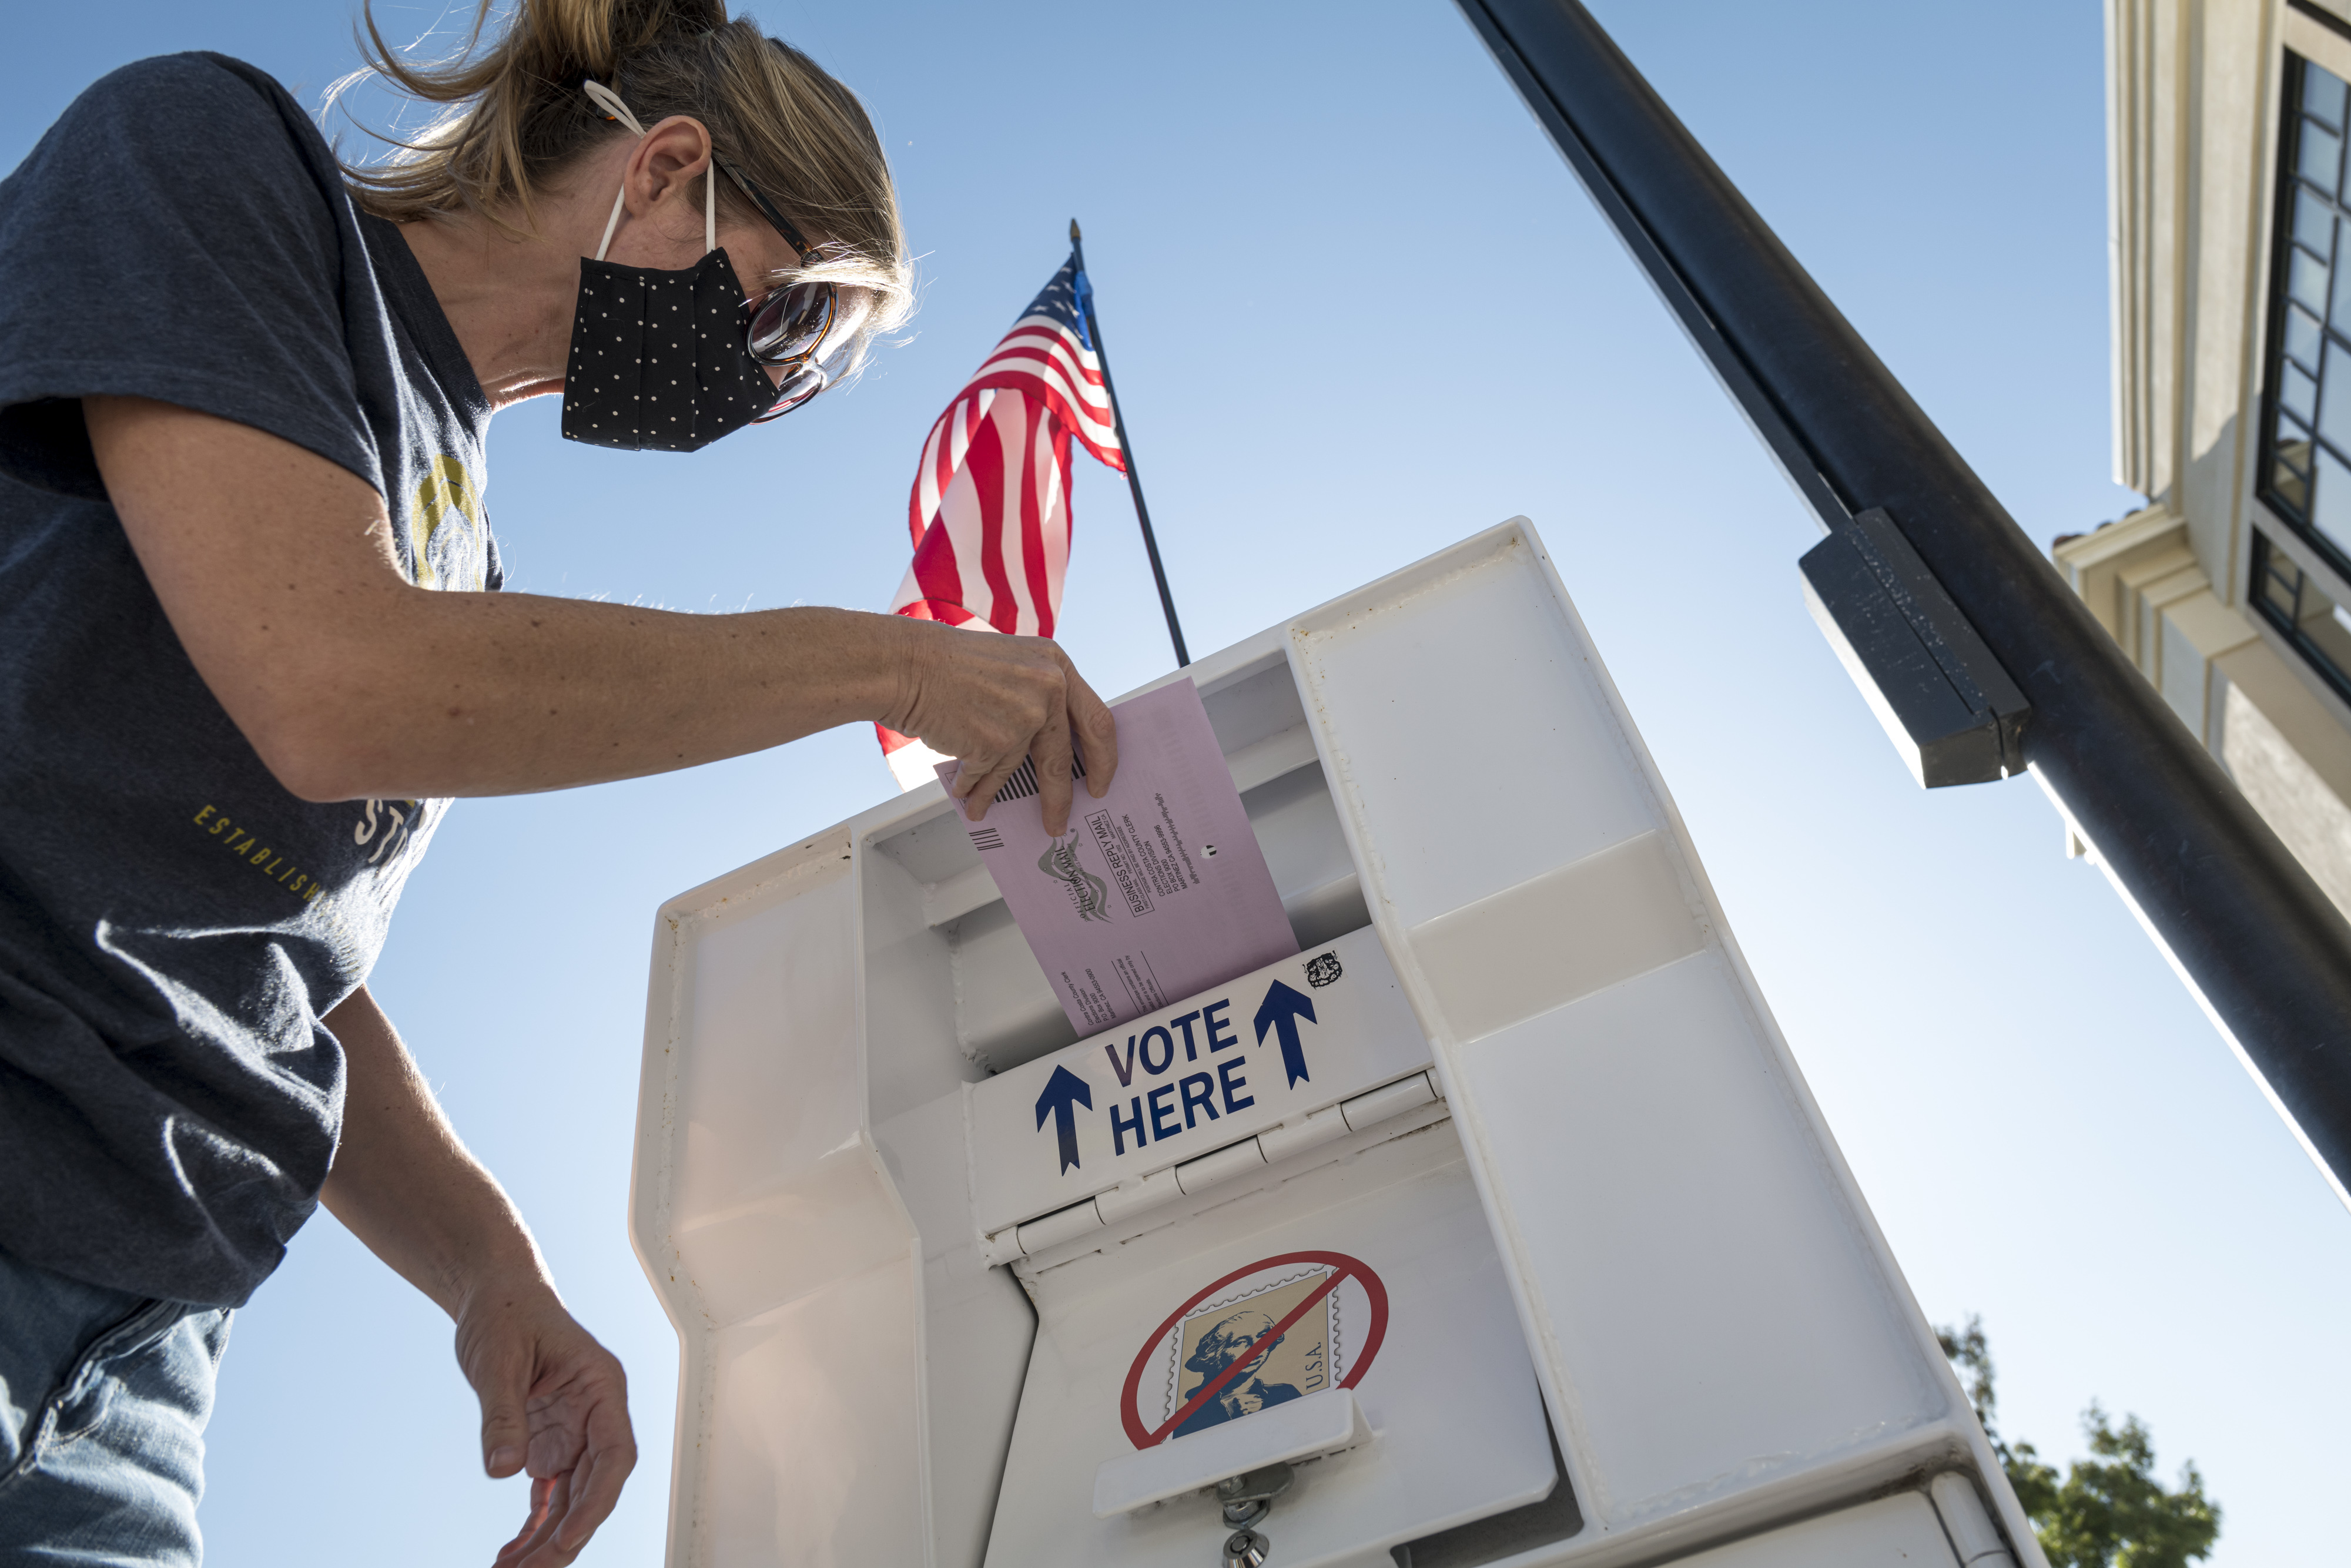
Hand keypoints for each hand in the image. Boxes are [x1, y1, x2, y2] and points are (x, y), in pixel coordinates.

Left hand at [454, 1272, 636, 1567]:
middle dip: (566, 1535)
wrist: (492, 1296)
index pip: (614, 1454)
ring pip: (569, 1500)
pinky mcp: (546, 1442)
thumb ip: (502, 1415)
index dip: (597, 1501)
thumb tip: (501, 1469)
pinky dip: (531, 1526)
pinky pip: (546, 1495)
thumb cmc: (506, 1312)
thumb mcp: (498, 1360)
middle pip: (593, 1488)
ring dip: (546, 1539)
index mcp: (601, 1386)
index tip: (567, 1537)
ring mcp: (572, 1432)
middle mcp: (594, 1415)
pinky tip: (513, 1554)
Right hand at [884, 619, 1119, 835]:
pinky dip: (975, 788)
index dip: (1103, 757)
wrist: (906, 664)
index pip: (1097, 720)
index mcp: (1057, 665)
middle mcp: (1048, 688)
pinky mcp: (995, 741)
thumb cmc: (951, 664)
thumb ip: (1039, 696)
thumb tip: (1053, 746)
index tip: (1102, 780)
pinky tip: (966, 794)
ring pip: (1022, 770)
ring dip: (1001, 795)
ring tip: (986, 808)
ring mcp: (1024, 716)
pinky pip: (989, 776)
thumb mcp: (1013, 664)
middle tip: (1062, 819)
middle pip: (1065, 757)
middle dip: (1063, 796)